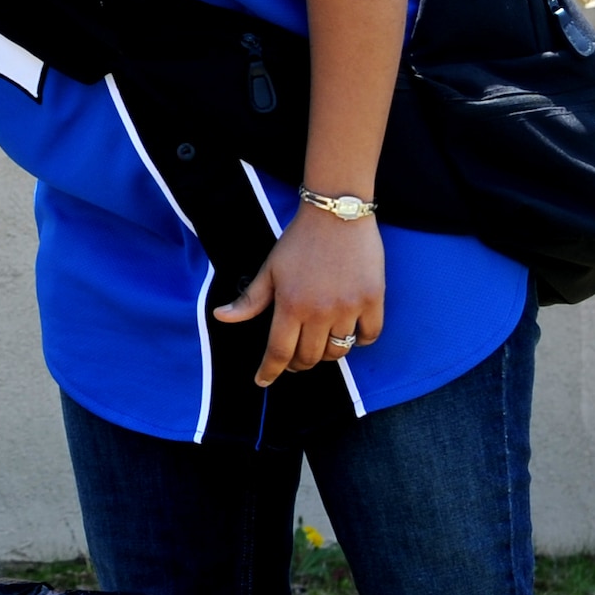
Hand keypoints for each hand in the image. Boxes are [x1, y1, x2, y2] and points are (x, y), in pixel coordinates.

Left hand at [211, 205, 384, 387]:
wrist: (337, 213)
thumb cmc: (299, 240)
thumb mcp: (270, 269)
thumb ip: (250, 300)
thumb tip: (221, 317)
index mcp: (291, 305)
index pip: (279, 352)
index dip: (269, 371)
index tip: (263, 381)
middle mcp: (320, 312)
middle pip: (309, 357)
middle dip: (298, 364)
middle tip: (293, 359)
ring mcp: (349, 307)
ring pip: (338, 351)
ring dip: (326, 353)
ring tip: (318, 344)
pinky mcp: (373, 300)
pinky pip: (369, 336)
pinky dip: (359, 340)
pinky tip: (349, 332)